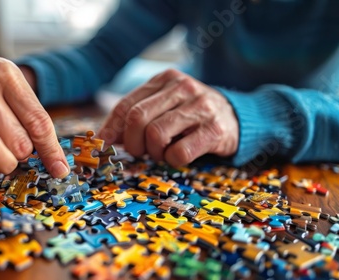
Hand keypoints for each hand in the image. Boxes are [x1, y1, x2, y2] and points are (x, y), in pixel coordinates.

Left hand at [98, 69, 238, 166]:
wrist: (236, 117)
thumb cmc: (190, 115)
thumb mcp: (164, 106)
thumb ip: (136, 116)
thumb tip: (103, 139)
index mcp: (164, 79)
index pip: (126, 105)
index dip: (110, 129)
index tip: (102, 146)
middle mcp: (182, 87)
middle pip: (137, 119)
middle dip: (132, 143)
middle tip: (140, 152)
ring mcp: (200, 106)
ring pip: (156, 135)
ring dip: (154, 152)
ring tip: (163, 152)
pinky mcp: (214, 129)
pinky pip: (179, 152)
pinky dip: (172, 160)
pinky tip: (179, 155)